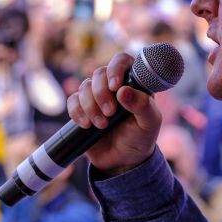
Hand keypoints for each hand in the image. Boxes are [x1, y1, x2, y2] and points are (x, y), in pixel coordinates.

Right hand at [66, 52, 162, 175]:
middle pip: (99, 73)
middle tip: (110, 113)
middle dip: (101, 94)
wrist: (123, 161)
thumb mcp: (149, 124)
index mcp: (132, 83)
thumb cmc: (140, 137)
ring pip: (84, 87)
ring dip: (90, 106)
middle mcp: (113, 86)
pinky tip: (86, 125)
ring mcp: (95, 96)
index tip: (115, 86)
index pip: (122, 61)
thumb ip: (142, 106)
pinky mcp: (81, 108)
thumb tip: (123, 91)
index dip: (116, 69)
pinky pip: (72, 101)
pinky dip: (77, 112)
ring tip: (102, 125)